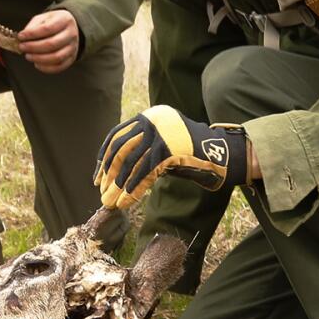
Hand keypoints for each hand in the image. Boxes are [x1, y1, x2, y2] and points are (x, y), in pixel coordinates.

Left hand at [16, 9, 79, 73]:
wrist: (68, 28)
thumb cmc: (53, 23)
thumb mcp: (43, 18)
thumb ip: (33, 26)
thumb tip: (23, 37)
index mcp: (65, 20)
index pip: (47, 28)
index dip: (32, 34)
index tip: (20, 36)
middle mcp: (71, 34)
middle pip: (52, 44)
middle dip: (33, 47)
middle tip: (22, 47)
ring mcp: (73, 47)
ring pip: (56, 57)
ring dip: (39, 58)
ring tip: (28, 56)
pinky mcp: (71, 58)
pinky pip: (59, 67)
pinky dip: (46, 68)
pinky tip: (37, 64)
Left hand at [94, 105, 250, 209]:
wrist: (220, 154)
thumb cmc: (191, 153)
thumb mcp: (163, 144)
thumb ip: (142, 149)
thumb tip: (113, 171)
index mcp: (149, 116)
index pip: (117, 136)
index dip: (104, 158)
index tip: (98, 177)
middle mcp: (153, 121)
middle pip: (122, 150)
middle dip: (109, 174)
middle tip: (102, 193)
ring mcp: (162, 134)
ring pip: (131, 164)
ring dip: (118, 187)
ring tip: (111, 202)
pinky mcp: (169, 149)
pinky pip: (145, 173)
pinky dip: (133, 189)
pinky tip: (126, 201)